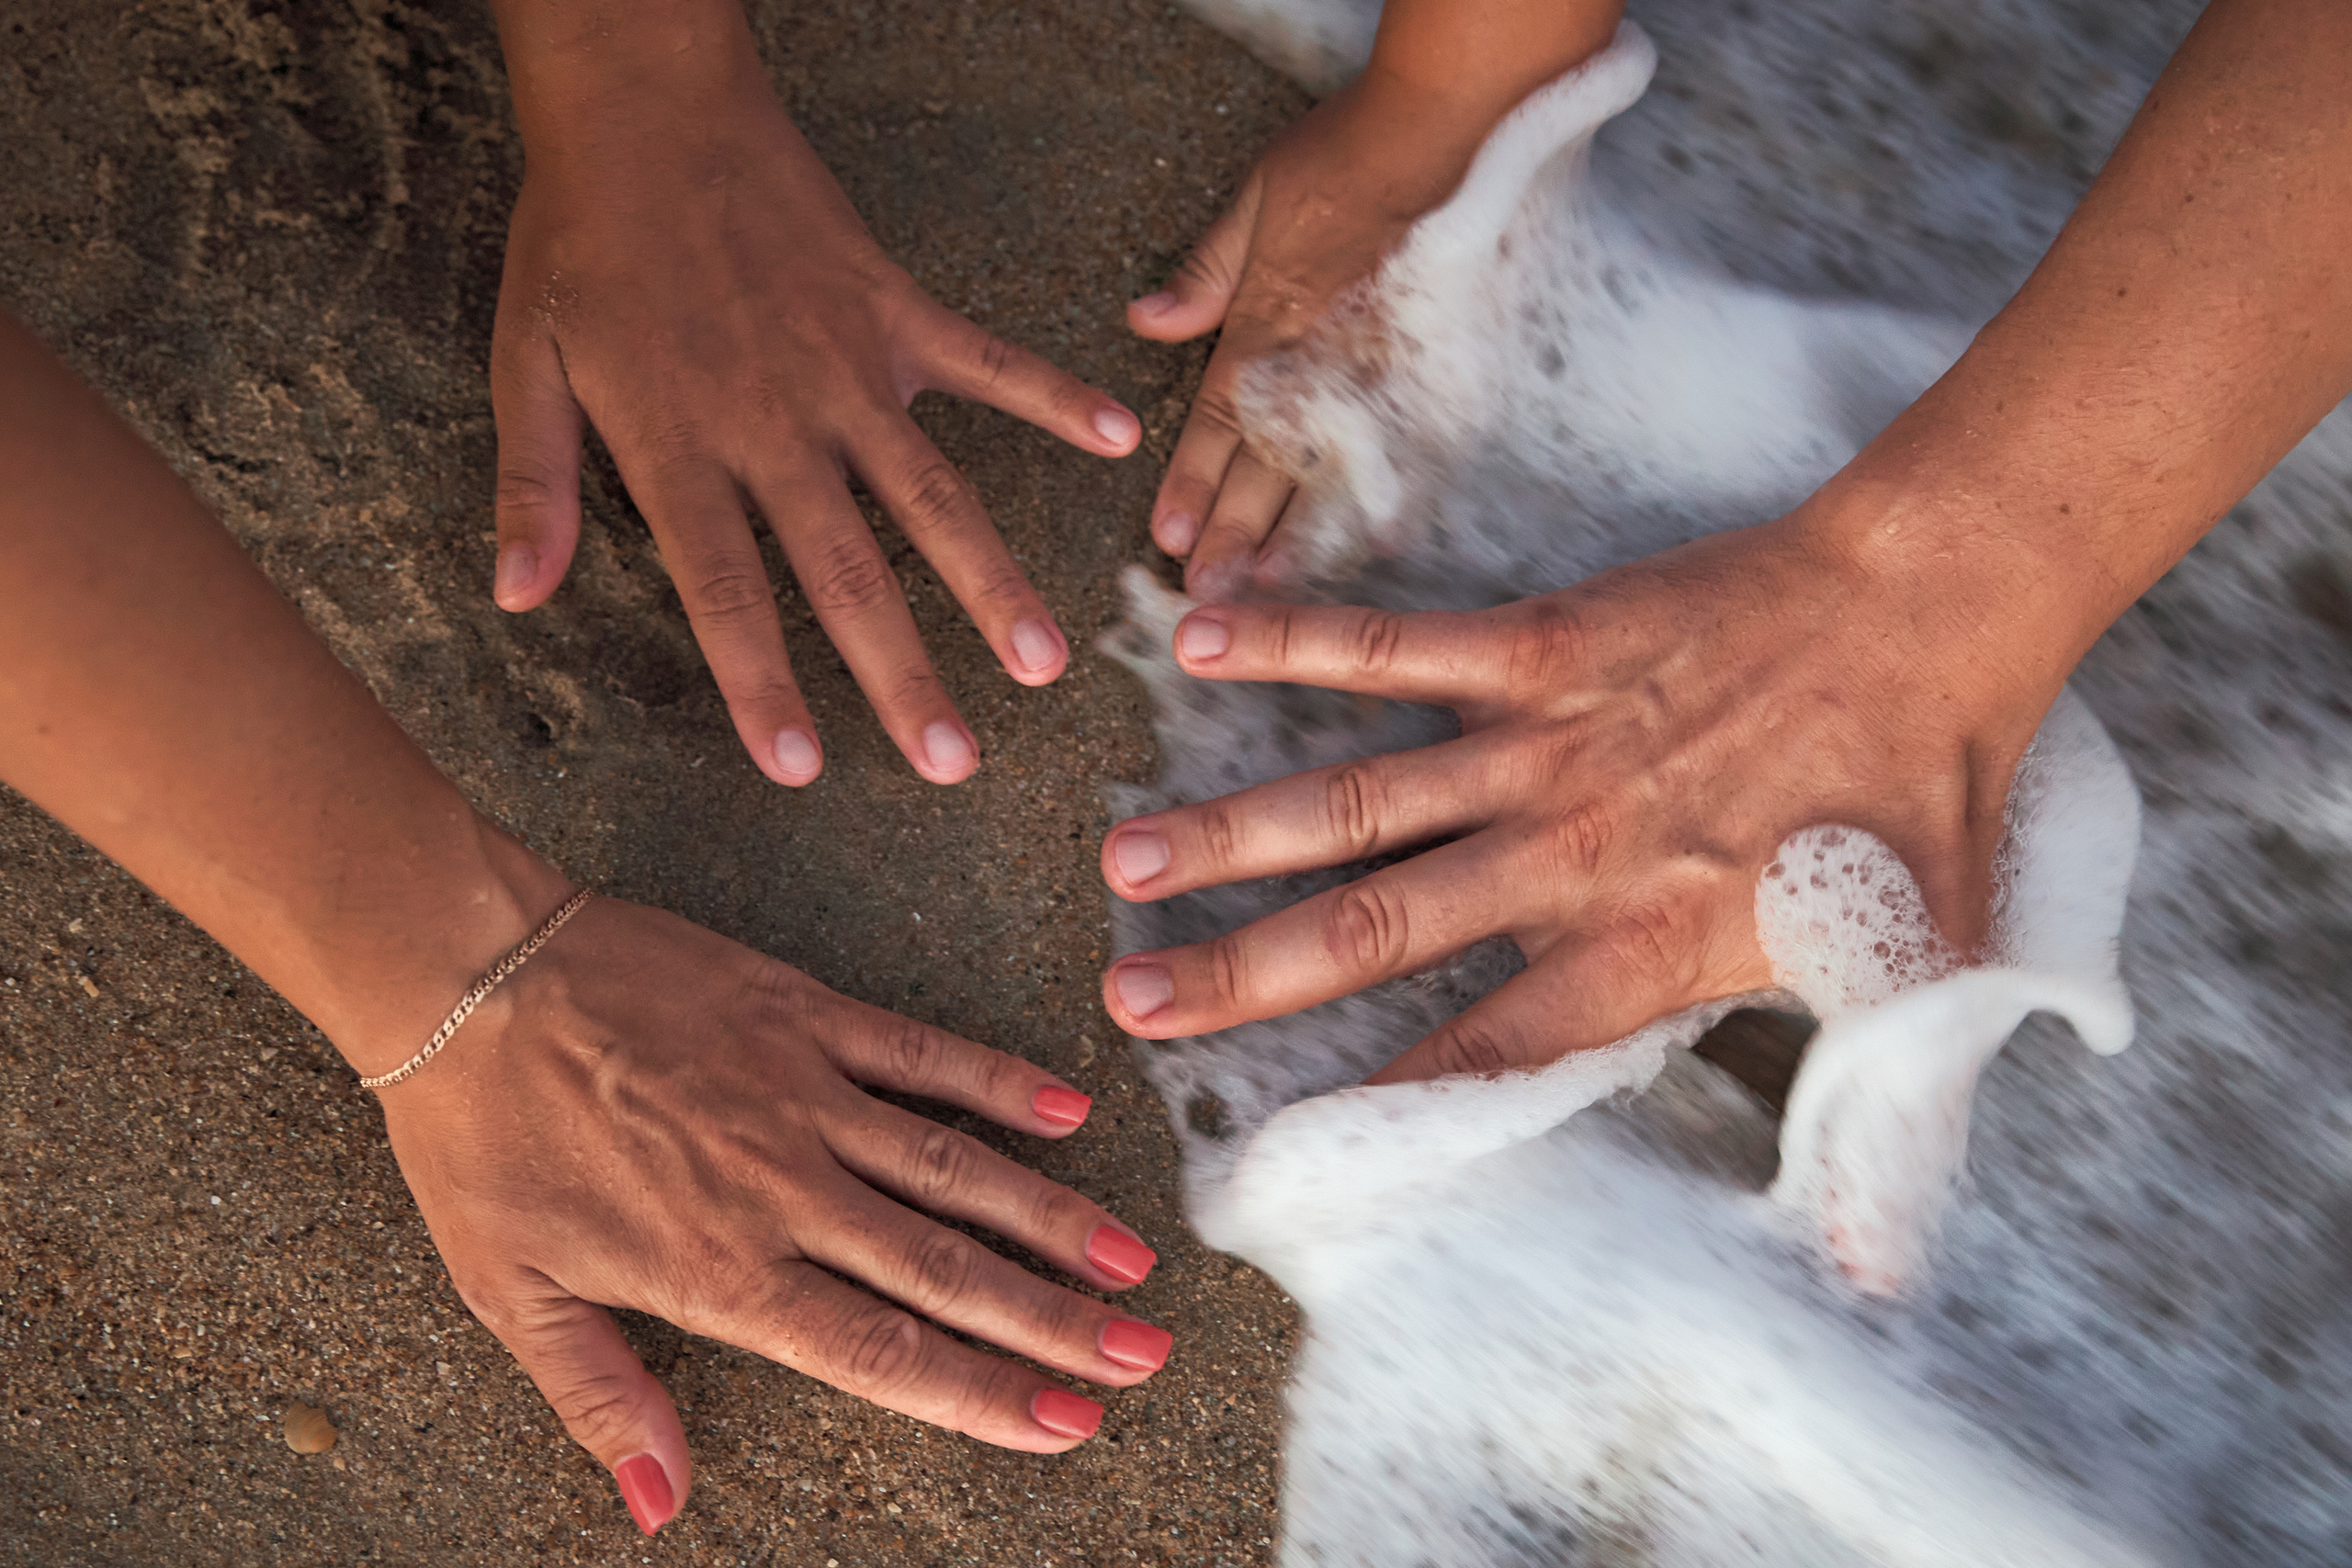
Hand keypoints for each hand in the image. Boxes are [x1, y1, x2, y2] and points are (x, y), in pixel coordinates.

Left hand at [382, 897, 1168, 1534]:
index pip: (880, 1352)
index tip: (1066, 1425)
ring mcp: (803, 1095)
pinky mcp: (803, 1014)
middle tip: (1142, 1357)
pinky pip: (922, 1053)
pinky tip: (1065, 1114)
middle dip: (1055, 1324)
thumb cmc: (480, 1139)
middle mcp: (782, 1190)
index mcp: (719, 1272)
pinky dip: (998, 1083)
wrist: (466, 974)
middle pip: (947, 1271)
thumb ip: (602, 1398)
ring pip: (956, 1170)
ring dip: (1053, 1219)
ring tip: (1131, 1264)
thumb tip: (659, 1507)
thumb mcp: (511, 1293)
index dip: (983, 1395)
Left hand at [489, 32, 1140, 786]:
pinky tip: (1118, 439)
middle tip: (953, 760)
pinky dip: (1054, 397)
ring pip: (933, 494)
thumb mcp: (523, 363)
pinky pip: (989, 364)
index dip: (760, 681)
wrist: (648, 108)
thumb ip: (531, 486)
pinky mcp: (896, 313)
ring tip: (1043, 661)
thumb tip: (515, 596)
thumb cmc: (580, 242)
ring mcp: (850, 368)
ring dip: (992, 581)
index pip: (726, 588)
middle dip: (903, 672)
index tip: (799, 766)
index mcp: (680, 444)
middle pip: (848, 569)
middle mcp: (777, 422)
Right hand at [1096, 515, 2073, 1082]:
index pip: (1488, 1049)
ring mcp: (1548, 744)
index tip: (1279, 1141)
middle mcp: (1571, 856)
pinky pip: (1401, 646)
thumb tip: (1873, 1284)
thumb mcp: (1919, 981)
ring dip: (1235, 831)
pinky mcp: (1545, 641)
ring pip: (1362, 799)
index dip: (1382, 1099)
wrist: (1938, 610)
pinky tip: (1201, 639)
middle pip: (1378, 929)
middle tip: (1130, 1003)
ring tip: (1127, 860)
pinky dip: (1298, 640)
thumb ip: (1876, 1131)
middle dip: (1243, 975)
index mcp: (1646, 949)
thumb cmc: (1924, 793)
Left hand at [1131, 3, 1621, 602]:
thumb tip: (1147, 321)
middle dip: (1233, 536)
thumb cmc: (1358, 147)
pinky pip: (1414, 458)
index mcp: (1271, 319)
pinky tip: (1371, 549)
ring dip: (1299, 540)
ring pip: (1337, 475)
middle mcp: (1325, 361)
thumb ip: (1207, 270)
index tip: (1166, 539)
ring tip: (1270, 598)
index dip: (1190, 483)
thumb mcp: (1258, 193)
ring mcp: (1390, 376)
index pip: (1217, 420)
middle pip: (1268, 467)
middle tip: (1205, 594)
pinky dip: (1389, 506)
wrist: (1462, 123)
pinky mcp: (1452, 378)